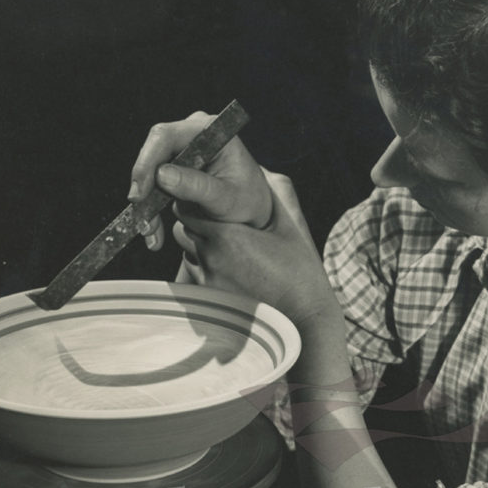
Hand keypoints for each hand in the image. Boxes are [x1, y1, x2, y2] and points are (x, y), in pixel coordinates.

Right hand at [129, 111, 272, 250]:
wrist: (253, 213)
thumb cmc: (248, 202)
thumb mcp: (226, 199)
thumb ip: (198, 187)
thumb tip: (162, 175)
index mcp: (211, 131)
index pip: (166, 136)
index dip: (147, 162)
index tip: (139, 194)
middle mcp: (192, 134)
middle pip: (153, 153)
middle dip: (144, 188)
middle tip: (141, 220)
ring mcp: (182, 150)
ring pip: (149, 172)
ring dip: (146, 204)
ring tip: (151, 232)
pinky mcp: (174, 169)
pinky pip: (153, 186)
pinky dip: (151, 209)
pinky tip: (154, 233)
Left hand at [174, 175, 340, 331]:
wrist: (303, 318)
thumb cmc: (301, 271)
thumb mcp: (291, 226)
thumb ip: (275, 194)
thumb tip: (262, 170)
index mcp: (229, 234)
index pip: (190, 206)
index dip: (200, 202)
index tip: (215, 203)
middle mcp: (211, 256)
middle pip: (185, 227)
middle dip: (198, 221)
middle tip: (221, 223)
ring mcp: (207, 279)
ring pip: (187, 250)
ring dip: (199, 245)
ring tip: (228, 249)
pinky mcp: (208, 297)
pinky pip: (193, 273)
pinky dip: (204, 267)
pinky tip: (228, 269)